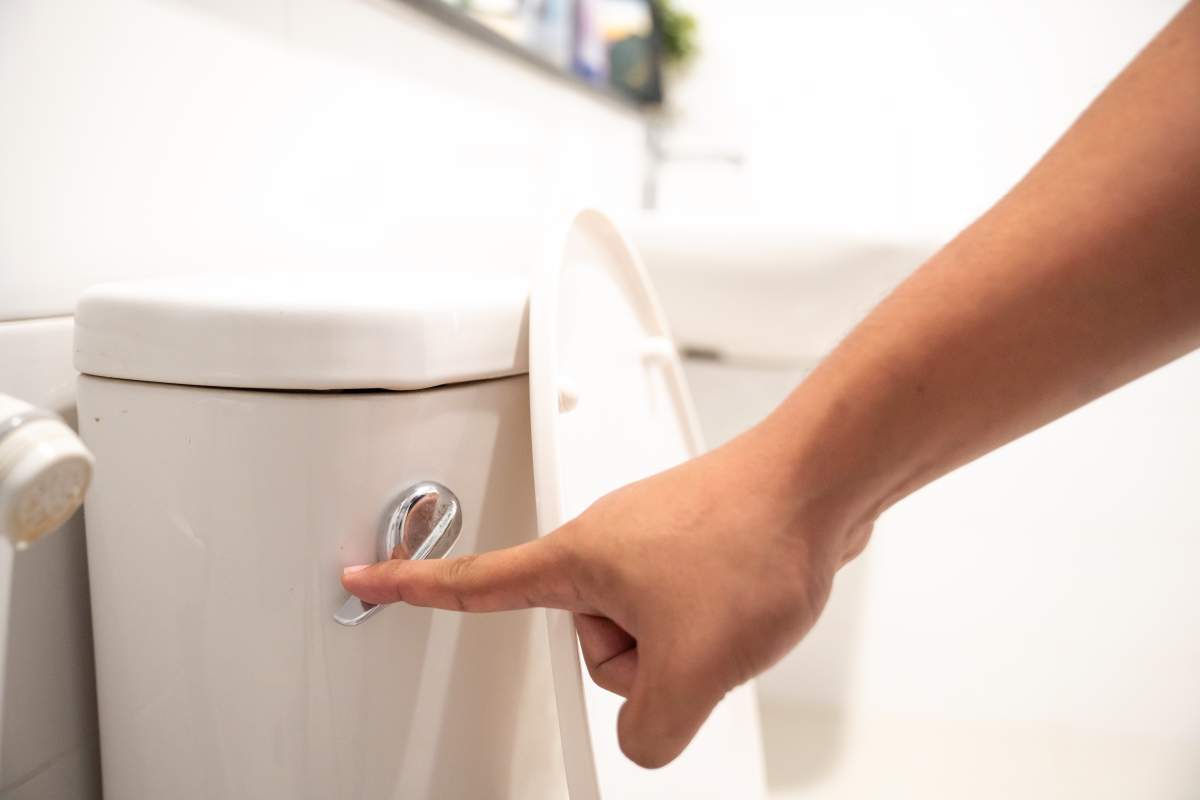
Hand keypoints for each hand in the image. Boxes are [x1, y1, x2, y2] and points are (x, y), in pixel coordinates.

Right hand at [341, 426, 868, 767]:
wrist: (822, 483)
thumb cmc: (754, 543)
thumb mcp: (693, 669)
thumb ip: (648, 730)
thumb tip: (644, 733)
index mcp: (578, 560)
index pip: (474, 584)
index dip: (411, 588)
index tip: (362, 577)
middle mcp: (606, 542)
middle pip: (590, 643)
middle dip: (644, 661)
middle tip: (694, 630)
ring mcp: (652, 540)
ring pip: (646, 631)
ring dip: (688, 641)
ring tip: (728, 606)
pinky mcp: (693, 542)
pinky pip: (684, 606)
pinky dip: (712, 616)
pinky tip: (744, 597)